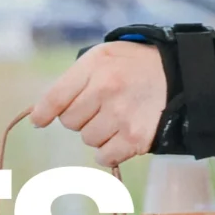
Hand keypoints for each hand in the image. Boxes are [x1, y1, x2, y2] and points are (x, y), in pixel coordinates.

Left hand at [32, 41, 165, 166]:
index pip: (55, 98)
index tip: (39, 120)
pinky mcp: (135, 138)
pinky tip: (120, 135)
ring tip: (115, 116)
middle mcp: (107, 90)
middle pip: (70, 122)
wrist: (175, 74)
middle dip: (81, 116)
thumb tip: (39, 115)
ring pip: (87, 139)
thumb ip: (71, 81)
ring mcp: (122, 116)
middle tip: (100, 105)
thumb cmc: (130, 66)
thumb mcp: (100, 58)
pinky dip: (108, 150)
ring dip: (96, 132)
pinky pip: (104, 156)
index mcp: (95, 66)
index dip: (43, 113)